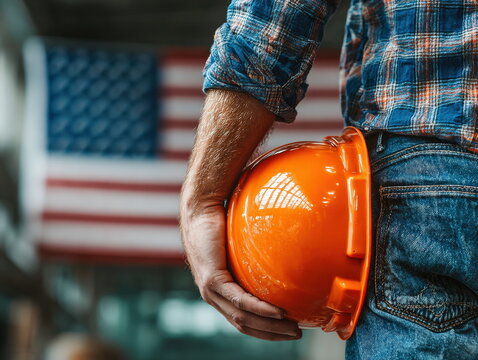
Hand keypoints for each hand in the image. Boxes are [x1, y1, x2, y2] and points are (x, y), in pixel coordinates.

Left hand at [181, 204, 301, 340]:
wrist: (200, 208)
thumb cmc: (221, 223)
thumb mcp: (240, 249)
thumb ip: (255, 260)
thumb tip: (283, 256)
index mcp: (219, 292)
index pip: (243, 320)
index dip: (266, 330)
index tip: (288, 330)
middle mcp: (213, 296)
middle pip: (244, 324)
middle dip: (272, 334)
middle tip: (297, 335)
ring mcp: (210, 290)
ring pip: (242, 317)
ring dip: (270, 326)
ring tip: (292, 328)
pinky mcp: (212, 279)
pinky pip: (239, 299)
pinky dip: (260, 309)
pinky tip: (278, 312)